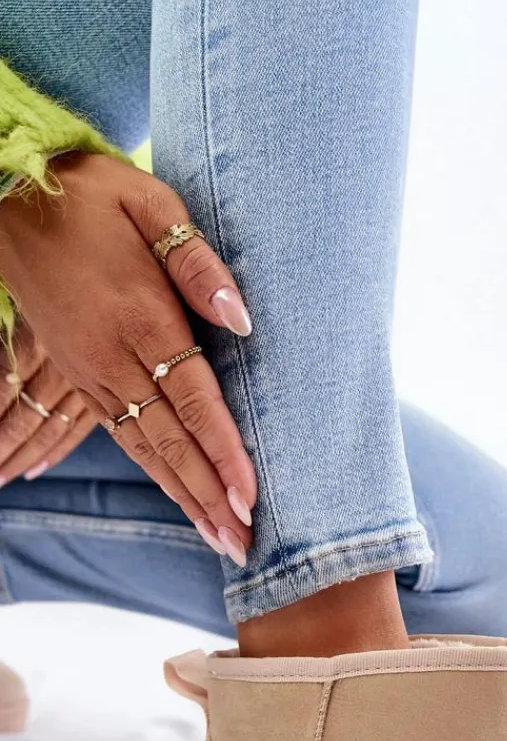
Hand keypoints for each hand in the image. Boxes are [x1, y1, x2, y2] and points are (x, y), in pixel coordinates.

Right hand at [0, 152, 256, 562]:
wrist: (9, 196)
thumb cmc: (91, 194)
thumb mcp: (150, 202)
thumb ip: (199, 263)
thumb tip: (242, 321)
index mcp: (139, 317)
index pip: (192, 400)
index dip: (223, 453)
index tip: (249, 499)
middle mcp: (112, 358)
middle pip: (170, 442)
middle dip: (208, 496)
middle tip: (243, 546)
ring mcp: (91, 373)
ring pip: (144, 450)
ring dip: (184, 497)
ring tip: (218, 539)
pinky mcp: (80, 376)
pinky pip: (120, 436)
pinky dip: (154, 473)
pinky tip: (177, 497)